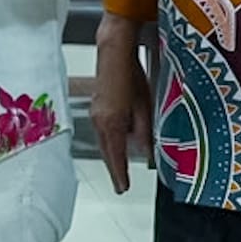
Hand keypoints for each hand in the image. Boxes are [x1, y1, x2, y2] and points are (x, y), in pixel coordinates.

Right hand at [92, 22, 152, 192]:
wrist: (113, 53)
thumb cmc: (131, 75)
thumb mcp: (145, 106)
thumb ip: (144, 131)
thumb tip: (145, 150)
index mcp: (112, 124)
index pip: (116, 157)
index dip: (120, 174)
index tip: (123, 188)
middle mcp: (100, 122)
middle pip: (107, 152)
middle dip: (114, 167)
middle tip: (121, 182)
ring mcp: (95, 114)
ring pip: (104, 141)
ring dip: (112, 153)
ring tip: (121, 165)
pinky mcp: (96, 107)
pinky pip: (102, 130)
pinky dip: (110, 139)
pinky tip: (119, 139)